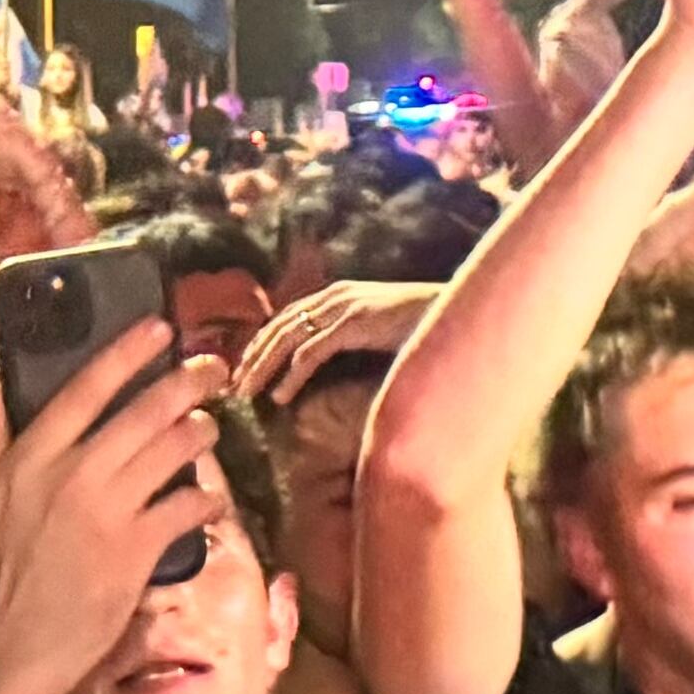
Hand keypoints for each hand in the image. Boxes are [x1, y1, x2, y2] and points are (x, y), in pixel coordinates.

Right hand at [0, 324, 229, 693]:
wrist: (11, 652)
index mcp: (29, 459)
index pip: (84, 388)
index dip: (126, 353)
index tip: (158, 330)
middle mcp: (73, 474)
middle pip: (143, 412)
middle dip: (186, 383)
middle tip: (211, 369)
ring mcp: (109, 511)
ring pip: (172, 451)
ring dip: (199, 434)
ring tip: (208, 429)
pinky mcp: (138, 550)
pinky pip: (186, 507)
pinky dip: (205, 499)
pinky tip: (209, 499)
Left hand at [237, 278, 441, 403]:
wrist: (461, 312)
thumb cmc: (423, 328)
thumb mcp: (378, 331)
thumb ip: (352, 339)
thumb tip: (325, 364)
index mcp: (337, 295)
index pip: (284, 319)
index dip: (260, 345)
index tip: (242, 372)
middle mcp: (335, 295)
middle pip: (278, 327)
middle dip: (252, 358)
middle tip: (232, 388)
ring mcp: (345, 306)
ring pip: (288, 339)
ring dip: (263, 368)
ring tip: (247, 395)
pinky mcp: (356, 322)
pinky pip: (313, 353)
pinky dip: (292, 376)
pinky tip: (281, 397)